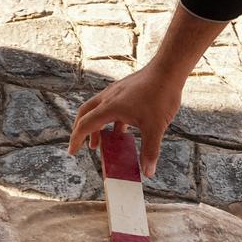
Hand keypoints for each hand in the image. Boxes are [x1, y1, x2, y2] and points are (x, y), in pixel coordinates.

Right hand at [66, 63, 184, 177]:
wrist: (168, 69)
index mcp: (109, 107)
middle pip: (85, 114)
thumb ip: (150, 151)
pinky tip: (122, 129)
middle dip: (81, 131)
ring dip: (96, 126)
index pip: (85, 125)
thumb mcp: (155, 127)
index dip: (77, 140)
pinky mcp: (124, 90)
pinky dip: (110, 120)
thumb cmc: (160, 95)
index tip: (72, 151)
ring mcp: (116, 92)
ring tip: (102, 142)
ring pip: (97, 110)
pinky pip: (110, 106)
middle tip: (83, 146)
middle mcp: (108, 98)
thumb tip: (148, 172)